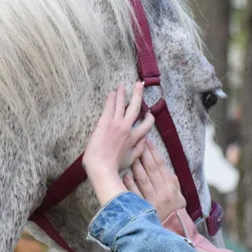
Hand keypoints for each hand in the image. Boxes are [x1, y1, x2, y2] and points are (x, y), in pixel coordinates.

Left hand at [83, 82, 154, 204]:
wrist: (102, 167)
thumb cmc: (114, 166)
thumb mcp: (131, 159)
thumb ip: (139, 148)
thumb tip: (146, 140)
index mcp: (134, 138)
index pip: (146, 125)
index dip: (149, 119)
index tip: (149, 114)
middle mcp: (127, 128)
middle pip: (136, 108)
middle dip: (138, 95)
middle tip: (140, 85)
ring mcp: (116, 123)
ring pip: (122, 104)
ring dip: (123, 93)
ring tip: (123, 85)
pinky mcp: (105, 121)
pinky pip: (109, 106)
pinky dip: (111, 98)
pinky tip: (112, 92)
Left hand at [125, 142, 185, 222]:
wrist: (174, 232)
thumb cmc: (175, 213)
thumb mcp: (179, 197)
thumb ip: (173, 182)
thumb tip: (166, 169)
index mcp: (171, 187)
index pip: (161, 166)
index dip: (154, 152)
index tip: (147, 141)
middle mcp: (163, 192)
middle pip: (152, 169)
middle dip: (144, 154)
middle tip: (136, 141)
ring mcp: (153, 201)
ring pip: (143, 180)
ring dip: (136, 166)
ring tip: (129, 155)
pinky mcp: (144, 209)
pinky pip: (136, 195)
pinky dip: (130, 185)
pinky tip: (125, 175)